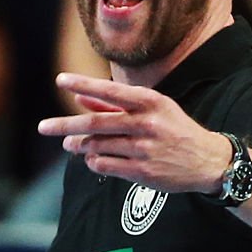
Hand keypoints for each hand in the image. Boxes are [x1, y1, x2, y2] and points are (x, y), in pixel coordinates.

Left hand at [38, 73, 232, 193]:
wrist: (208, 161)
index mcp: (150, 102)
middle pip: (96, 123)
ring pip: (98, 145)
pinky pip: (106, 165)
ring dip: (79, 144)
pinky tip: (92, 158)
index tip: (60, 80)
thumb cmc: (174, 129)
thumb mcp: (153, 109)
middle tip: (43, 127)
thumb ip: (116, 104)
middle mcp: (146, 123)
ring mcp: (144, 149)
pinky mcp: (143, 171)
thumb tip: (80, 98)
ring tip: (69, 143)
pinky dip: (94, 161)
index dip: (83, 84)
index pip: (110, 90)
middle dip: (65, 125)